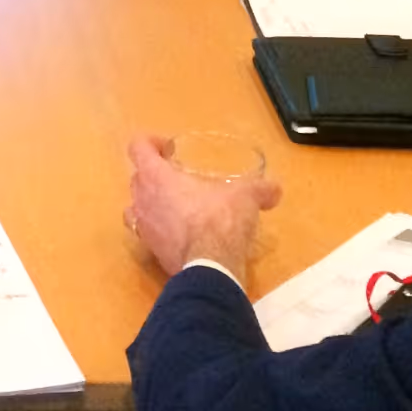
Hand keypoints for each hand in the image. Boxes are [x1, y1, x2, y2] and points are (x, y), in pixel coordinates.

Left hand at [125, 134, 281, 281]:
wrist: (210, 268)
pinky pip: (148, 234)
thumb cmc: (219, 220)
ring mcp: (144, 228)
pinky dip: (160, 230)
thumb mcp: (244, 197)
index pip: (138, 147)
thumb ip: (259, 190)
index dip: (149, 142)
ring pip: (136, 207)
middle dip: (154, 174)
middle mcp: (143, 200)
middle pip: (137, 177)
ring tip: (175, 205)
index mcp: (157, 177)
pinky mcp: (152, 252)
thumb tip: (275, 189)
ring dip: (151, 203)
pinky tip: (182, 233)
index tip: (168, 147)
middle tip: (178, 177)